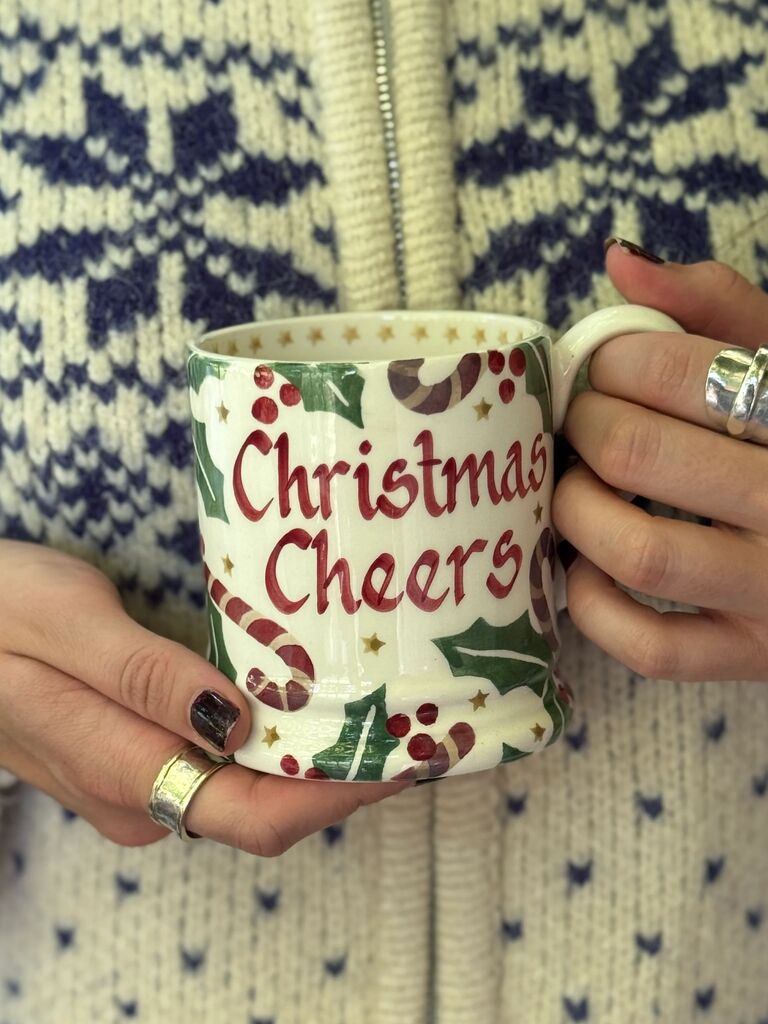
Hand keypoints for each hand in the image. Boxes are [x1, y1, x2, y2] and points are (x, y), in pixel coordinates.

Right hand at [0, 541, 410, 851]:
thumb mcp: (64, 623)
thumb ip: (145, 677)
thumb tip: (238, 723)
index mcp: (126, 771)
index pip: (256, 814)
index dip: (340, 794)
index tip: (408, 751)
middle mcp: (143, 795)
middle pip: (265, 806)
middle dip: (345, 773)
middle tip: (416, 716)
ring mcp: (140, 778)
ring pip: (248, 785)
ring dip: (316, 752)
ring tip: (380, 700)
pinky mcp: (137, 752)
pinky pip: (224, 762)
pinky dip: (278, 737)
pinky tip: (310, 695)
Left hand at [553, 246, 767, 680]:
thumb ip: (716, 304)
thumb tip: (620, 260)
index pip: (681, 370)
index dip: (613, 362)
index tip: (606, 371)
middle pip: (638, 454)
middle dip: (582, 428)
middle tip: (583, 425)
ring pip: (641, 552)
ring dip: (576, 512)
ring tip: (576, 490)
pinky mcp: (751, 657)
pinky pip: (650, 648)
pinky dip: (594, 605)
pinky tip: (591, 567)